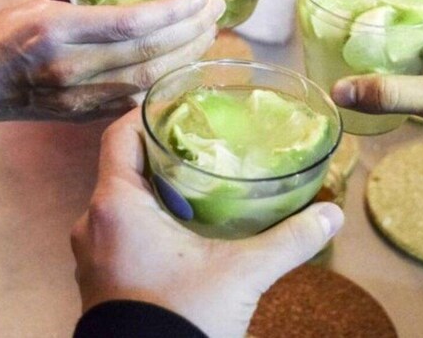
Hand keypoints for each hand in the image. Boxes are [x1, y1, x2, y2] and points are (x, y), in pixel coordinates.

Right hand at [0, 0, 224, 142]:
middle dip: (191, 31)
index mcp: (56, 30)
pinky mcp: (86, 113)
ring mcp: (81, 96)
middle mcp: (73, 67)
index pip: (129, 24)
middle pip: (149, 54)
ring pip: (150, 80)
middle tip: (217, 9)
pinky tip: (184, 60)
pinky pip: (137, 98)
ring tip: (210, 32)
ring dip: (186, 56)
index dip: (172, 12)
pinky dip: (167, 79)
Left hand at [71, 110, 343, 337]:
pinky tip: (181, 228)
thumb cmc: (181, 317)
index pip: (119, 135)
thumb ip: (288, 241)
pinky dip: (145, 219)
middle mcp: (92, 222)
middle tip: (200, 142)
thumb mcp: (241, 275)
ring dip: (153, 188)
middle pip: (123, 166)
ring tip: (195, 183)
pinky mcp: (98, 278)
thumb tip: (332, 216)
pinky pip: (117, 230)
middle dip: (160, 152)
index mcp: (116, 205)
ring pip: (120, 201)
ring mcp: (91, 253)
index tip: (178, 106)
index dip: (147, 113)